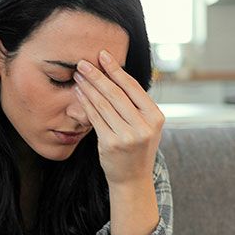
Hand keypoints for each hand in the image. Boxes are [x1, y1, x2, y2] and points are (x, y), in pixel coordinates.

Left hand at [73, 50, 164, 186]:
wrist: (132, 179)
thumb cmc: (136, 148)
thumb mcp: (146, 126)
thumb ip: (136, 105)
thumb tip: (115, 75)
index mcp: (155, 117)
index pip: (133, 87)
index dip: (116, 70)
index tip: (103, 55)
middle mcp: (144, 126)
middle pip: (116, 93)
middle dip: (97, 75)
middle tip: (83, 62)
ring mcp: (127, 136)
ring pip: (103, 104)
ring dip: (88, 87)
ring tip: (78, 75)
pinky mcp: (111, 144)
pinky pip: (95, 118)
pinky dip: (85, 103)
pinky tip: (79, 93)